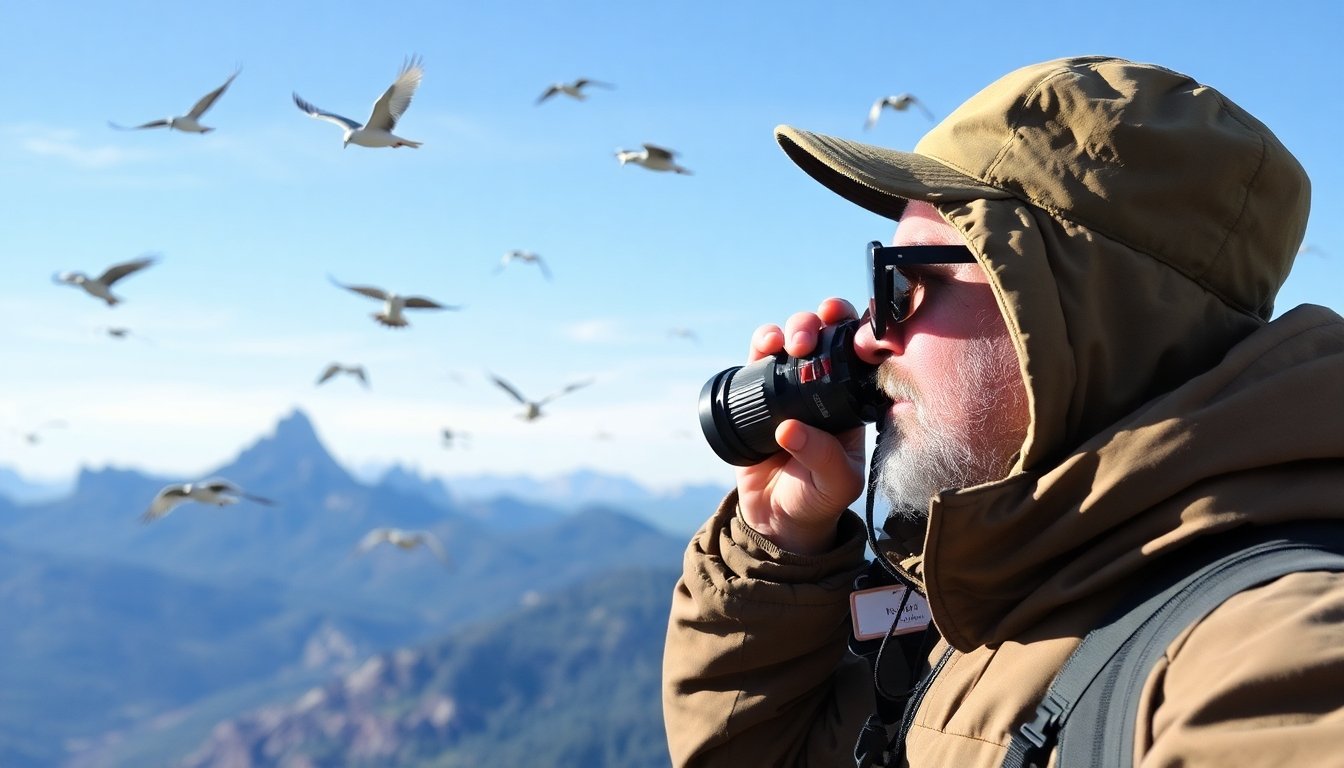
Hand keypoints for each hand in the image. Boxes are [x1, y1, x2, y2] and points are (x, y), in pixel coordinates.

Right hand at [735, 298, 866, 554]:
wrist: (778, 518)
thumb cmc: (818, 499)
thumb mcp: (836, 484)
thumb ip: (823, 458)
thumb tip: (789, 428)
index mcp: (851, 401)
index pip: (857, 353)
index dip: (854, 328)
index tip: (846, 320)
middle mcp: (822, 387)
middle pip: (824, 336)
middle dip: (818, 325)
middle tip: (807, 341)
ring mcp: (789, 388)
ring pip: (792, 339)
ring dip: (790, 328)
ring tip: (786, 343)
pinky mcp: (758, 394)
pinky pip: (758, 359)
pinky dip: (760, 344)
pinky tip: (763, 346)